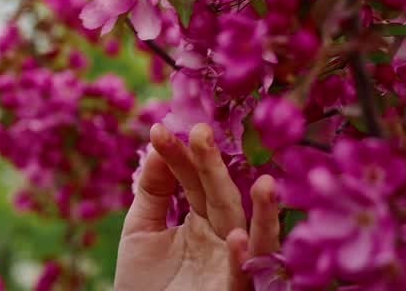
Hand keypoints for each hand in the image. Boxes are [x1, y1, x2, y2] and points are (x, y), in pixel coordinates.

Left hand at [114, 122, 279, 290]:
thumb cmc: (143, 281)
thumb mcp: (140, 230)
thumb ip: (151, 191)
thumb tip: (158, 146)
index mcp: (202, 219)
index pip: (194, 181)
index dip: (180, 157)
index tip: (159, 129)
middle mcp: (223, 238)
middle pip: (222, 198)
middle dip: (213, 167)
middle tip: (201, 131)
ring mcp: (230, 265)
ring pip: (253, 235)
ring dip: (263, 213)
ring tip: (266, 184)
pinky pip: (241, 276)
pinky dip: (242, 259)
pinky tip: (238, 238)